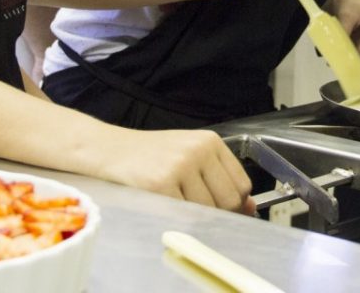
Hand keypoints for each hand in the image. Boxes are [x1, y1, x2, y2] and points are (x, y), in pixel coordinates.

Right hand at [106, 128, 254, 213]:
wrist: (110, 148)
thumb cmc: (150, 154)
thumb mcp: (189, 155)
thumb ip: (219, 178)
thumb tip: (250, 207)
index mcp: (209, 142)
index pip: (241, 183)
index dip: (235, 203)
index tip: (223, 208)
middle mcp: (197, 151)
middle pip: (228, 199)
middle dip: (217, 212)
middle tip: (195, 207)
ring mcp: (179, 167)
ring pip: (207, 210)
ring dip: (194, 215)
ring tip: (175, 199)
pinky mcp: (160, 184)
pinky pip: (183, 214)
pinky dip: (176, 217)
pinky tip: (163, 203)